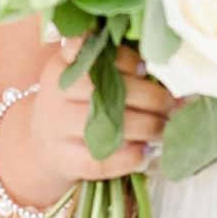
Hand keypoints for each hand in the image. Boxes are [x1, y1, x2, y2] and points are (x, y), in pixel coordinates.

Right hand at [17, 39, 173, 193]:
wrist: (43, 146)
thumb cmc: (76, 106)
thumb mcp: (83, 79)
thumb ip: (116, 70)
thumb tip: (173, 81)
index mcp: (61, 66)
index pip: (94, 55)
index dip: (127, 60)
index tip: (146, 70)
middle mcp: (55, 94)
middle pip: (108, 91)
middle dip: (151, 98)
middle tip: (170, 105)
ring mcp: (56, 129)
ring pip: (108, 126)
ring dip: (147, 128)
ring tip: (163, 128)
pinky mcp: (63, 160)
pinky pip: (101, 161)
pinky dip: (129, 158)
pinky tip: (146, 153)